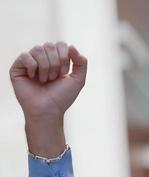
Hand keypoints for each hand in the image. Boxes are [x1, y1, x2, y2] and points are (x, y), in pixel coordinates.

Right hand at [10, 42, 87, 157]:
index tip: (64, 73)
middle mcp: (42, 58)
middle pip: (49, 46)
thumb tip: (72, 46)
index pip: (60, 44)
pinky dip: (33, 67)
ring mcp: (29, 61)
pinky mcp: (18, 67)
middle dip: (56, 63)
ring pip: (38, 49)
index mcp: (55, 59)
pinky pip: (25, 56)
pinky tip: (34, 77)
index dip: (64, 57)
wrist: (48, 110)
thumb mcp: (78, 80)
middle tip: (54, 78)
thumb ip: (81, 63)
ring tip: (45, 80)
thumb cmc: (62, 97)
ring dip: (46, 67)